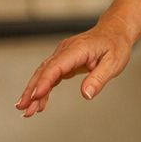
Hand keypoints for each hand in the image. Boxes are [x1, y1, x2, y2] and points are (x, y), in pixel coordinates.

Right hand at [14, 18, 133, 116]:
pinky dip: (43, 88)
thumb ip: (98, 79)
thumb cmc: (116, 45)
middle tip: (24, 108)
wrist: (115, 30)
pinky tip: (39, 102)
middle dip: (32, 90)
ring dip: (34, 92)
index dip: (44, 82)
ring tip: (27, 110)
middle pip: (44, 71)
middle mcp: (65, 50)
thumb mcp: (114, 63)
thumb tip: (86, 95)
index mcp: (77, 49)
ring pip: (44, 74)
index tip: (35, 96)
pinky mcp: (63, 60)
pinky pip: (50, 75)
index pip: (56, 66)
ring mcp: (63, 54)